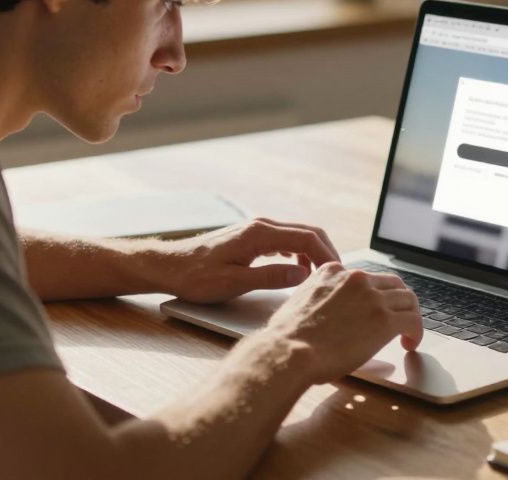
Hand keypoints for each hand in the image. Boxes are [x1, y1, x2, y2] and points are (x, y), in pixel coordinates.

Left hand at [156, 217, 340, 303]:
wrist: (169, 266)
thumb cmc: (196, 277)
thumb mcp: (233, 283)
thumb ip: (270, 278)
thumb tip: (303, 275)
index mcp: (259, 234)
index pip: (307, 239)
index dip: (327, 257)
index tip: (338, 275)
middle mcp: (261, 225)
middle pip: (308, 232)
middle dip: (327, 252)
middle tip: (337, 276)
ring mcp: (256, 229)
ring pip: (297, 234)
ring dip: (314, 252)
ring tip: (321, 276)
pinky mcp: (252, 236)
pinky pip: (285, 239)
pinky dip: (299, 252)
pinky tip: (298, 270)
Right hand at [257, 261, 423, 384]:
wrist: (289, 351)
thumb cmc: (288, 338)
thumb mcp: (300, 302)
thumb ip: (318, 298)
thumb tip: (326, 314)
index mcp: (333, 272)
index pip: (365, 277)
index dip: (374, 295)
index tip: (374, 309)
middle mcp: (355, 278)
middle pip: (392, 283)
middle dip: (398, 301)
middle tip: (398, 319)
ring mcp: (372, 297)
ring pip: (408, 299)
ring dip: (410, 316)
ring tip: (406, 334)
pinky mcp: (385, 319)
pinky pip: (414, 320)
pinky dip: (417, 332)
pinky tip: (410, 344)